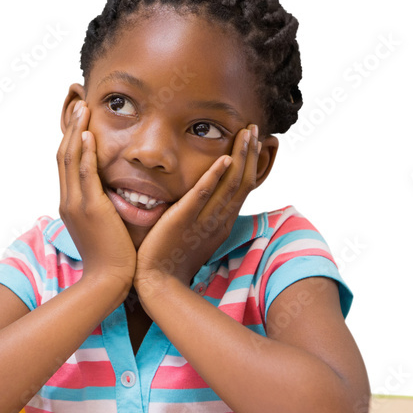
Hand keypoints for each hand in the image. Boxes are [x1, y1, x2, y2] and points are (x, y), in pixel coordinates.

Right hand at [57, 101, 135, 292]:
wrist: (109, 280)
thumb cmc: (113, 258)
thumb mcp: (103, 227)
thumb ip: (105, 207)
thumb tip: (115, 194)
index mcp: (70, 204)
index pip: (66, 163)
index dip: (71, 138)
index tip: (79, 119)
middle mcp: (68, 201)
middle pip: (63, 155)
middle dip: (71, 127)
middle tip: (79, 102)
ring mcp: (76, 204)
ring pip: (70, 159)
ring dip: (76, 130)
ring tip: (82, 108)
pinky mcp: (89, 209)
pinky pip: (84, 174)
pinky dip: (84, 152)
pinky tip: (88, 134)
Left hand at [134, 124, 261, 296]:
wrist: (157, 284)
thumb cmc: (171, 261)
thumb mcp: (195, 235)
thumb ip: (202, 216)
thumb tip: (205, 199)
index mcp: (222, 224)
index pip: (243, 188)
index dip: (251, 164)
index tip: (254, 142)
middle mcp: (219, 221)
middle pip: (242, 182)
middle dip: (250, 153)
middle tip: (255, 128)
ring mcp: (203, 221)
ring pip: (230, 185)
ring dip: (240, 157)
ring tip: (246, 133)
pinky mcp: (183, 221)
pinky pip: (202, 196)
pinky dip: (214, 176)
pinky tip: (223, 159)